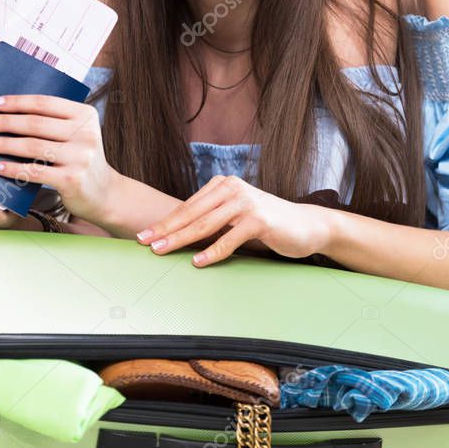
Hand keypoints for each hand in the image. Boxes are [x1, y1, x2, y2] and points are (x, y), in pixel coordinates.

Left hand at [0, 94, 116, 224]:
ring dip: (4, 143)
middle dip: (6, 122)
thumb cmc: (80, 159)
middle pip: (36, 123)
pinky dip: (13, 168)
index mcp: (85, 115)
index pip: (45, 103)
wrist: (104, 193)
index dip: (17, 102)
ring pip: (33, 146)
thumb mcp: (76, 134)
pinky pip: (34, 171)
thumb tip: (9, 110)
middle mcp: (85, 133)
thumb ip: (52, 122)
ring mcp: (80, 157)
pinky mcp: (72, 179)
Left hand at [135, 175, 332, 266]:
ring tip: (161, 251)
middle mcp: (232, 188)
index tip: (143, 235)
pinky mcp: (258, 219)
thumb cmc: (267, 223)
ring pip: (206, 224)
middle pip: (192, 214)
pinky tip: (197, 262)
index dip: (165, 222)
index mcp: (222, 185)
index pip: (188, 206)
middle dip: (165, 229)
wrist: (306, 225)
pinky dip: (212, 252)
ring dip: (181, 239)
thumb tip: (179, 235)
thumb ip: (213, 218)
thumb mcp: (236, 215)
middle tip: (143, 242)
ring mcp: (245, 202)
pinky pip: (230, 238)